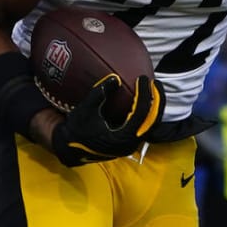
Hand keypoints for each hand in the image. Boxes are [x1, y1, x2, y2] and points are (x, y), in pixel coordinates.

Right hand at [49, 74, 164, 166]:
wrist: (70, 149)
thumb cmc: (76, 129)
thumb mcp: (85, 109)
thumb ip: (100, 93)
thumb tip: (115, 78)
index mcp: (122, 138)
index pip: (141, 114)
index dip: (144, 94)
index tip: (142, 78)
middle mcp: (130, 144)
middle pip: (152, 121)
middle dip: (157, 100)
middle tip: (155, 82)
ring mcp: (130, 145)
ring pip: (150, 125)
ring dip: (153, 107)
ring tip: (153, 89)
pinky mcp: (128, 142)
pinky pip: (143, 127)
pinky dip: (146, 113)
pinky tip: (144, 100)